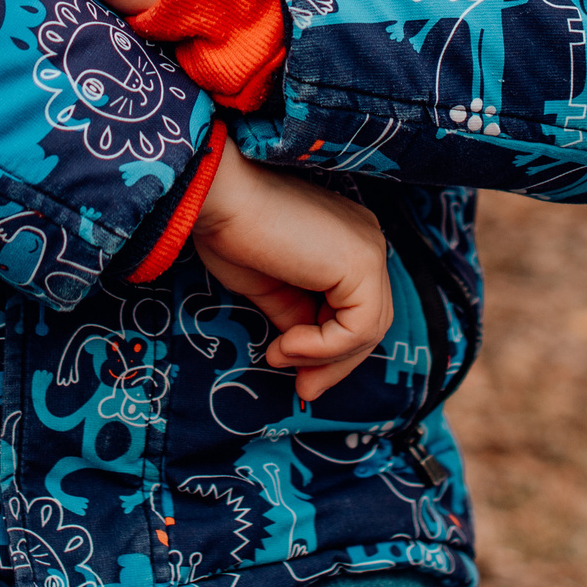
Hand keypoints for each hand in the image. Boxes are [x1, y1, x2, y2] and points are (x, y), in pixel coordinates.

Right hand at [192, 148, 391, 401]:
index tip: (297, 376)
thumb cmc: (232, 232)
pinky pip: (358, 328)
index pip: (356, 310)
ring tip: (279, 355)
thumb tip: (306, 360)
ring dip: (323, 356)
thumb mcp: (272, 288)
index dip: (331, 350)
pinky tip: (287, 344)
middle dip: (335, 363)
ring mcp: (369, 249)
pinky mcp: (363, 262)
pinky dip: (324, 347)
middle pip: (369, 322)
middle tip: (303, 389)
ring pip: (368, 330)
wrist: (216, 197)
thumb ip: (299, 317)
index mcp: (347, 243)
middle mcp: (367, 241)